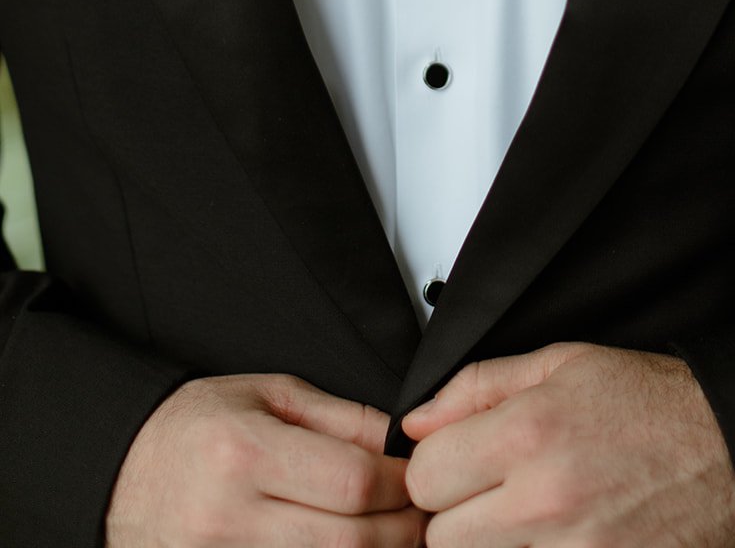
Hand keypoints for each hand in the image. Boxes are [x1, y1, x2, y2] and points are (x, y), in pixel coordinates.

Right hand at [106, 372, 427, 545]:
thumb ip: (341, 419)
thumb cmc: (196, 427)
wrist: (123, 471)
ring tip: (388, 535)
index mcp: (243, 454)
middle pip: (349, 542)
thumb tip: (404, 443)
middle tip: (417, 515)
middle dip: (399, 531)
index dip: (399, 484)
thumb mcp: (269, 396)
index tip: (416, 477)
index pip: (352, 482)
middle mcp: (228, 518)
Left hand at [402, 342, 734, 546]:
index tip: (461, 463)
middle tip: (496, 496)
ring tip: (530, 519)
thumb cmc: (650, 404)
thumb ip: (478, 387)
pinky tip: (558, 538)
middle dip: (459, 516)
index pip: (425, 475)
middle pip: (443, 537)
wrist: (732, 451)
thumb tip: (415, 423)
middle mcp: (545, 499)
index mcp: (530, 432)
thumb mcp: (564, 364)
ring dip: (494, 547)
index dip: (438, 468)